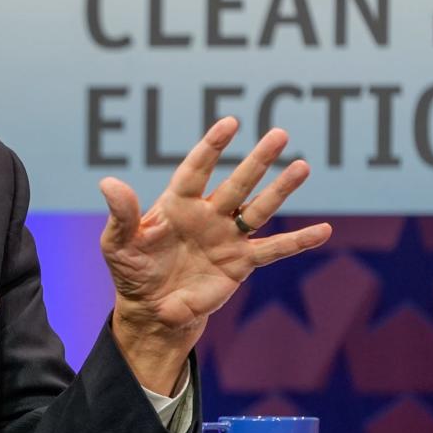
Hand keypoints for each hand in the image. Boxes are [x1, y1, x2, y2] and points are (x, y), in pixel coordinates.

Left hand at [98, 117, 330, 393]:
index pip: (196, 169)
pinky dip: (298, 242)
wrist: (150, 309)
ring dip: (280, 189)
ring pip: (259, 209)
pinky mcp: (240, 264)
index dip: (212, 147)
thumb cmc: (131, 271)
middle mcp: (208, 216)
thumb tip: (108, 183)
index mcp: (177, 204)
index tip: (230, 123)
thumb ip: (120, 214)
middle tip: (279, 134)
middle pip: (236, 183)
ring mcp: (227, 238)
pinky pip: (273, 250)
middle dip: (257, 161)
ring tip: (302, 166)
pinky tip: (325, 230)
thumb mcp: (117, 244)